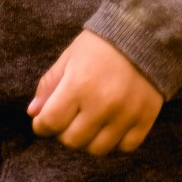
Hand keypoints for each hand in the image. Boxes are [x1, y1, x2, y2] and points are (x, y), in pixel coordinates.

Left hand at [28, 30, 162, 155]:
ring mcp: (126, 113)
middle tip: (70, 118)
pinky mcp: (146, 118)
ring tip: (91, 122)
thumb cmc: (104, 44)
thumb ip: (49, 84)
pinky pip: (125, 147)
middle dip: (64, 132)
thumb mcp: (70, 56)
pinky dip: (116, 141)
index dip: (41, 125)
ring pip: (97, 149)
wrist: (148, 32)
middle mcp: (103, 103)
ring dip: (90, 139)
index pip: (50, 122)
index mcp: (79, 84)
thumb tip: (34, 112)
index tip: (44, 120)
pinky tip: (113, 124)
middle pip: (72, 141)